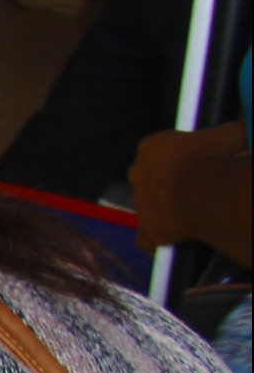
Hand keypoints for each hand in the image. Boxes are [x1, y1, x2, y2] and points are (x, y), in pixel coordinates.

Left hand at [126, 125, 248, 251]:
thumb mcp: (230, 134)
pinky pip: (146, 237)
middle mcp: (137, 174)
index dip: (180, 156)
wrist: (207, 193)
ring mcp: (140, 204)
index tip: (198, 161)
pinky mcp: (148, 231)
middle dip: (169, 182)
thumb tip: (235, 134)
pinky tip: (173, 239)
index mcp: (151, 147)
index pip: (160, 150)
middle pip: (151, 177)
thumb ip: (226, 133)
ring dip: (166, 208)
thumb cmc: (217, 158)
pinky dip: (157, 238)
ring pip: (150, 206)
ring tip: (193, 212)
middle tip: (195, 188)